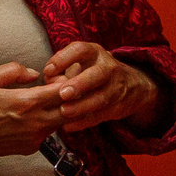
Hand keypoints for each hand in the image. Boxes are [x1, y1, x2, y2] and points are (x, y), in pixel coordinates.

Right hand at [0, 61, 64, 157]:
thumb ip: (14, 70)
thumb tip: (35, 74)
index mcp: (27, 102)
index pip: (64, 91)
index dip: (67, 82)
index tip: (56, 79)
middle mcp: (36, 122)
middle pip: (70, 109)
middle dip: (69, 99)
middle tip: (56, 91)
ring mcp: (34, 138)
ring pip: (60, 122)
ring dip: (57, 111)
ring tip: (41, 103)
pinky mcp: (30, 148)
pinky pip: (46, 133)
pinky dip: (45, 124)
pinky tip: (29, 118)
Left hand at [37, 42, 160, 131]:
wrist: (128, 86)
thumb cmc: (90, 72)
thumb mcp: (77, 65)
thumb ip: (59, 71)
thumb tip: (49, 80)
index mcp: (94, 53)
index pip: (80, 50)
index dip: (63, 59)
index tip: (48, 71)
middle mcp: (108, 67)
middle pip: (97, 74)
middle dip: (80, 84)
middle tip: (63, 94)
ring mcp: (116, 87)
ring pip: (101, 97)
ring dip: (82, 106)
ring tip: (64, 112)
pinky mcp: (117, 106)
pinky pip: (101, 115)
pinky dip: (84, 121)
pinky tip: (69, 126)